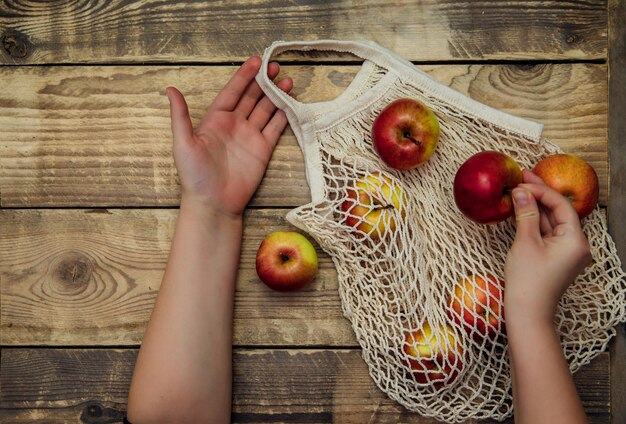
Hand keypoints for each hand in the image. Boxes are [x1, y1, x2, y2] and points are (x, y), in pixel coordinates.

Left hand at [166, 56, 292, 217]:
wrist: (213, 204)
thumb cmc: (194, 176)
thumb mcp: (182, 143)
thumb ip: (180, 116)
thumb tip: (170, 89)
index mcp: (216, 119)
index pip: (232, 92)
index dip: (244, 76)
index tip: (256, 61)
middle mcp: (234, 125)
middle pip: (252, 97)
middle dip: (264, 81)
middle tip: (276, 67)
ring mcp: (250, 137)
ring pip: (266, 109)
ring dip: (277, 95)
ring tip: (288, 82)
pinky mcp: (263, 150)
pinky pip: (275, 129)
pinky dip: (284, 116)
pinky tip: (291, 103)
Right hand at [504, 170, 591, 323]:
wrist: (528, 314)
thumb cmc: (527, 281)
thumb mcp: (525, 242)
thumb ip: (525, 214)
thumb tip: (522, 192)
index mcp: (576, 240)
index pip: (561, 205)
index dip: (541, 190)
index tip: (522, 180)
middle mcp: (577, 245)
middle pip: (558, 212)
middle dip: (539, 196)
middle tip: (521, 179)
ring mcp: (568, 253)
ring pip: (552, 223)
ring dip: (535, 208)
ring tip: (518, 192)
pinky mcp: (557, 259)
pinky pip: (548, 234)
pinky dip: (535, 223)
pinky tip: (521, 212)